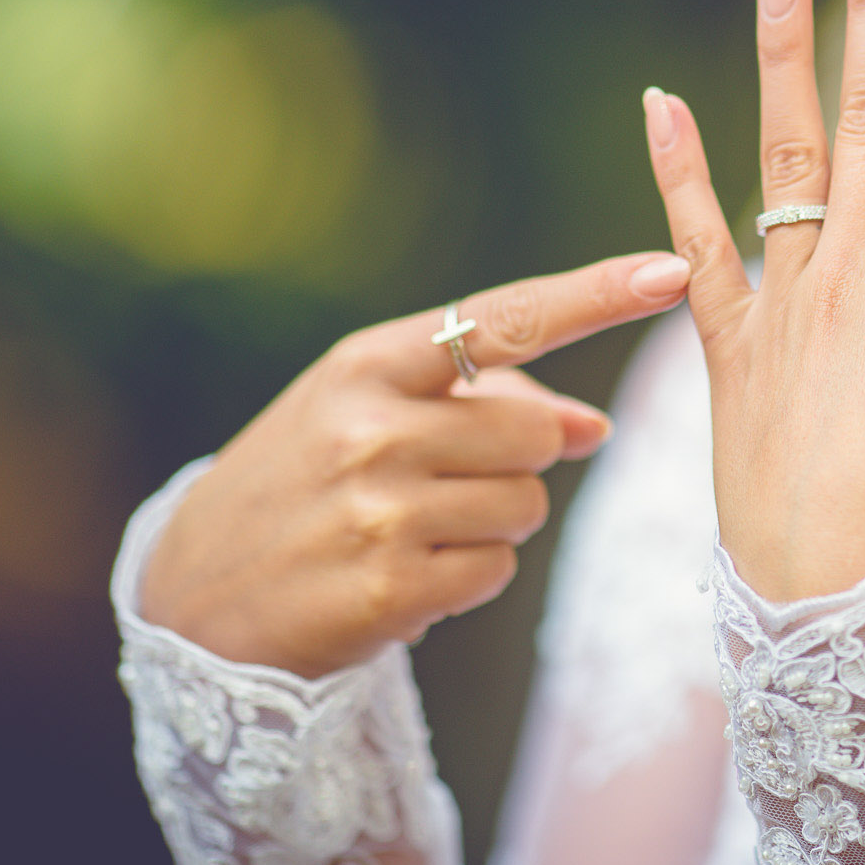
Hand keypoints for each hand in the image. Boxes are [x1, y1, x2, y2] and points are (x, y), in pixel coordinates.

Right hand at [139, 251, 691, 677]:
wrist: (190, 595)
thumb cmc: (305, 483)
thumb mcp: (371, 415)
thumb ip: (485, 405)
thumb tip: (595, 428)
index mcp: (370, 363)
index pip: (507, 317)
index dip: (598, 294)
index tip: (673, 269)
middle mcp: (372, 426)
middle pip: (538, 435)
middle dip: (518, 463)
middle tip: (445, 483)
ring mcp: (378, 508)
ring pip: (526, 507)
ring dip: (492, 526)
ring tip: (411, 531)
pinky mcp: (386, 588)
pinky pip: (496, 574)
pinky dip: (466, 579)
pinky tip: (400, 577)